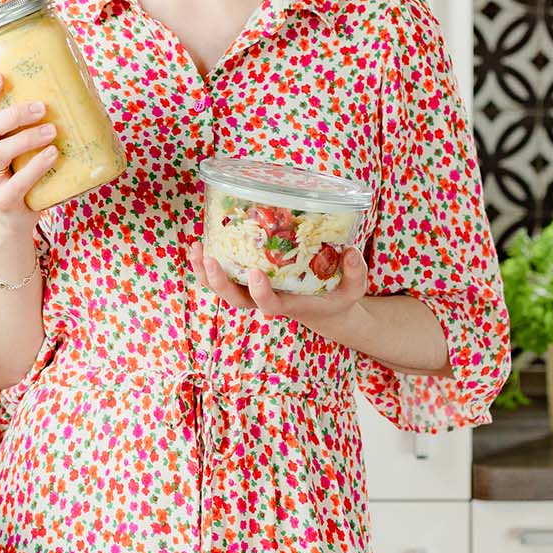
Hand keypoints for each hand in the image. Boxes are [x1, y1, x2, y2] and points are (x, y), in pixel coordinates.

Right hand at [0, 73, 56, 239]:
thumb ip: (17, 125)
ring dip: (27, 138)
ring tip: (52, 130)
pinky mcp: (4, 200)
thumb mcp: (7, 147)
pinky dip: (37, 166)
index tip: (0, 77)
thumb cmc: (13, 172)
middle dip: (13, 115)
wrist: (6, 220)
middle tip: (41, 107)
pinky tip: (52, 154)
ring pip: (0, 153)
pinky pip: (18, 182)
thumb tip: (57, 89)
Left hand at [184, 239, 370, 329]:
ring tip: (196, 247)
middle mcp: (265, 300)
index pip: (269, 305)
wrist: (323, 310)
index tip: (255, 274)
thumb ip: (356, 272)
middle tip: (210, 259)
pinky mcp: (247, 281)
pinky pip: (221, 275)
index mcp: (288, 305)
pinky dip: (206, 263)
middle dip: (220, 282)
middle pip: (235, 300)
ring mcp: (253, 292)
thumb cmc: (337, 297)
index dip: (260, 292)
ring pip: (222, 289)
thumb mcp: (354, 289)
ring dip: (205, 272)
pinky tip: (198, 243)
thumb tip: (352, 251)